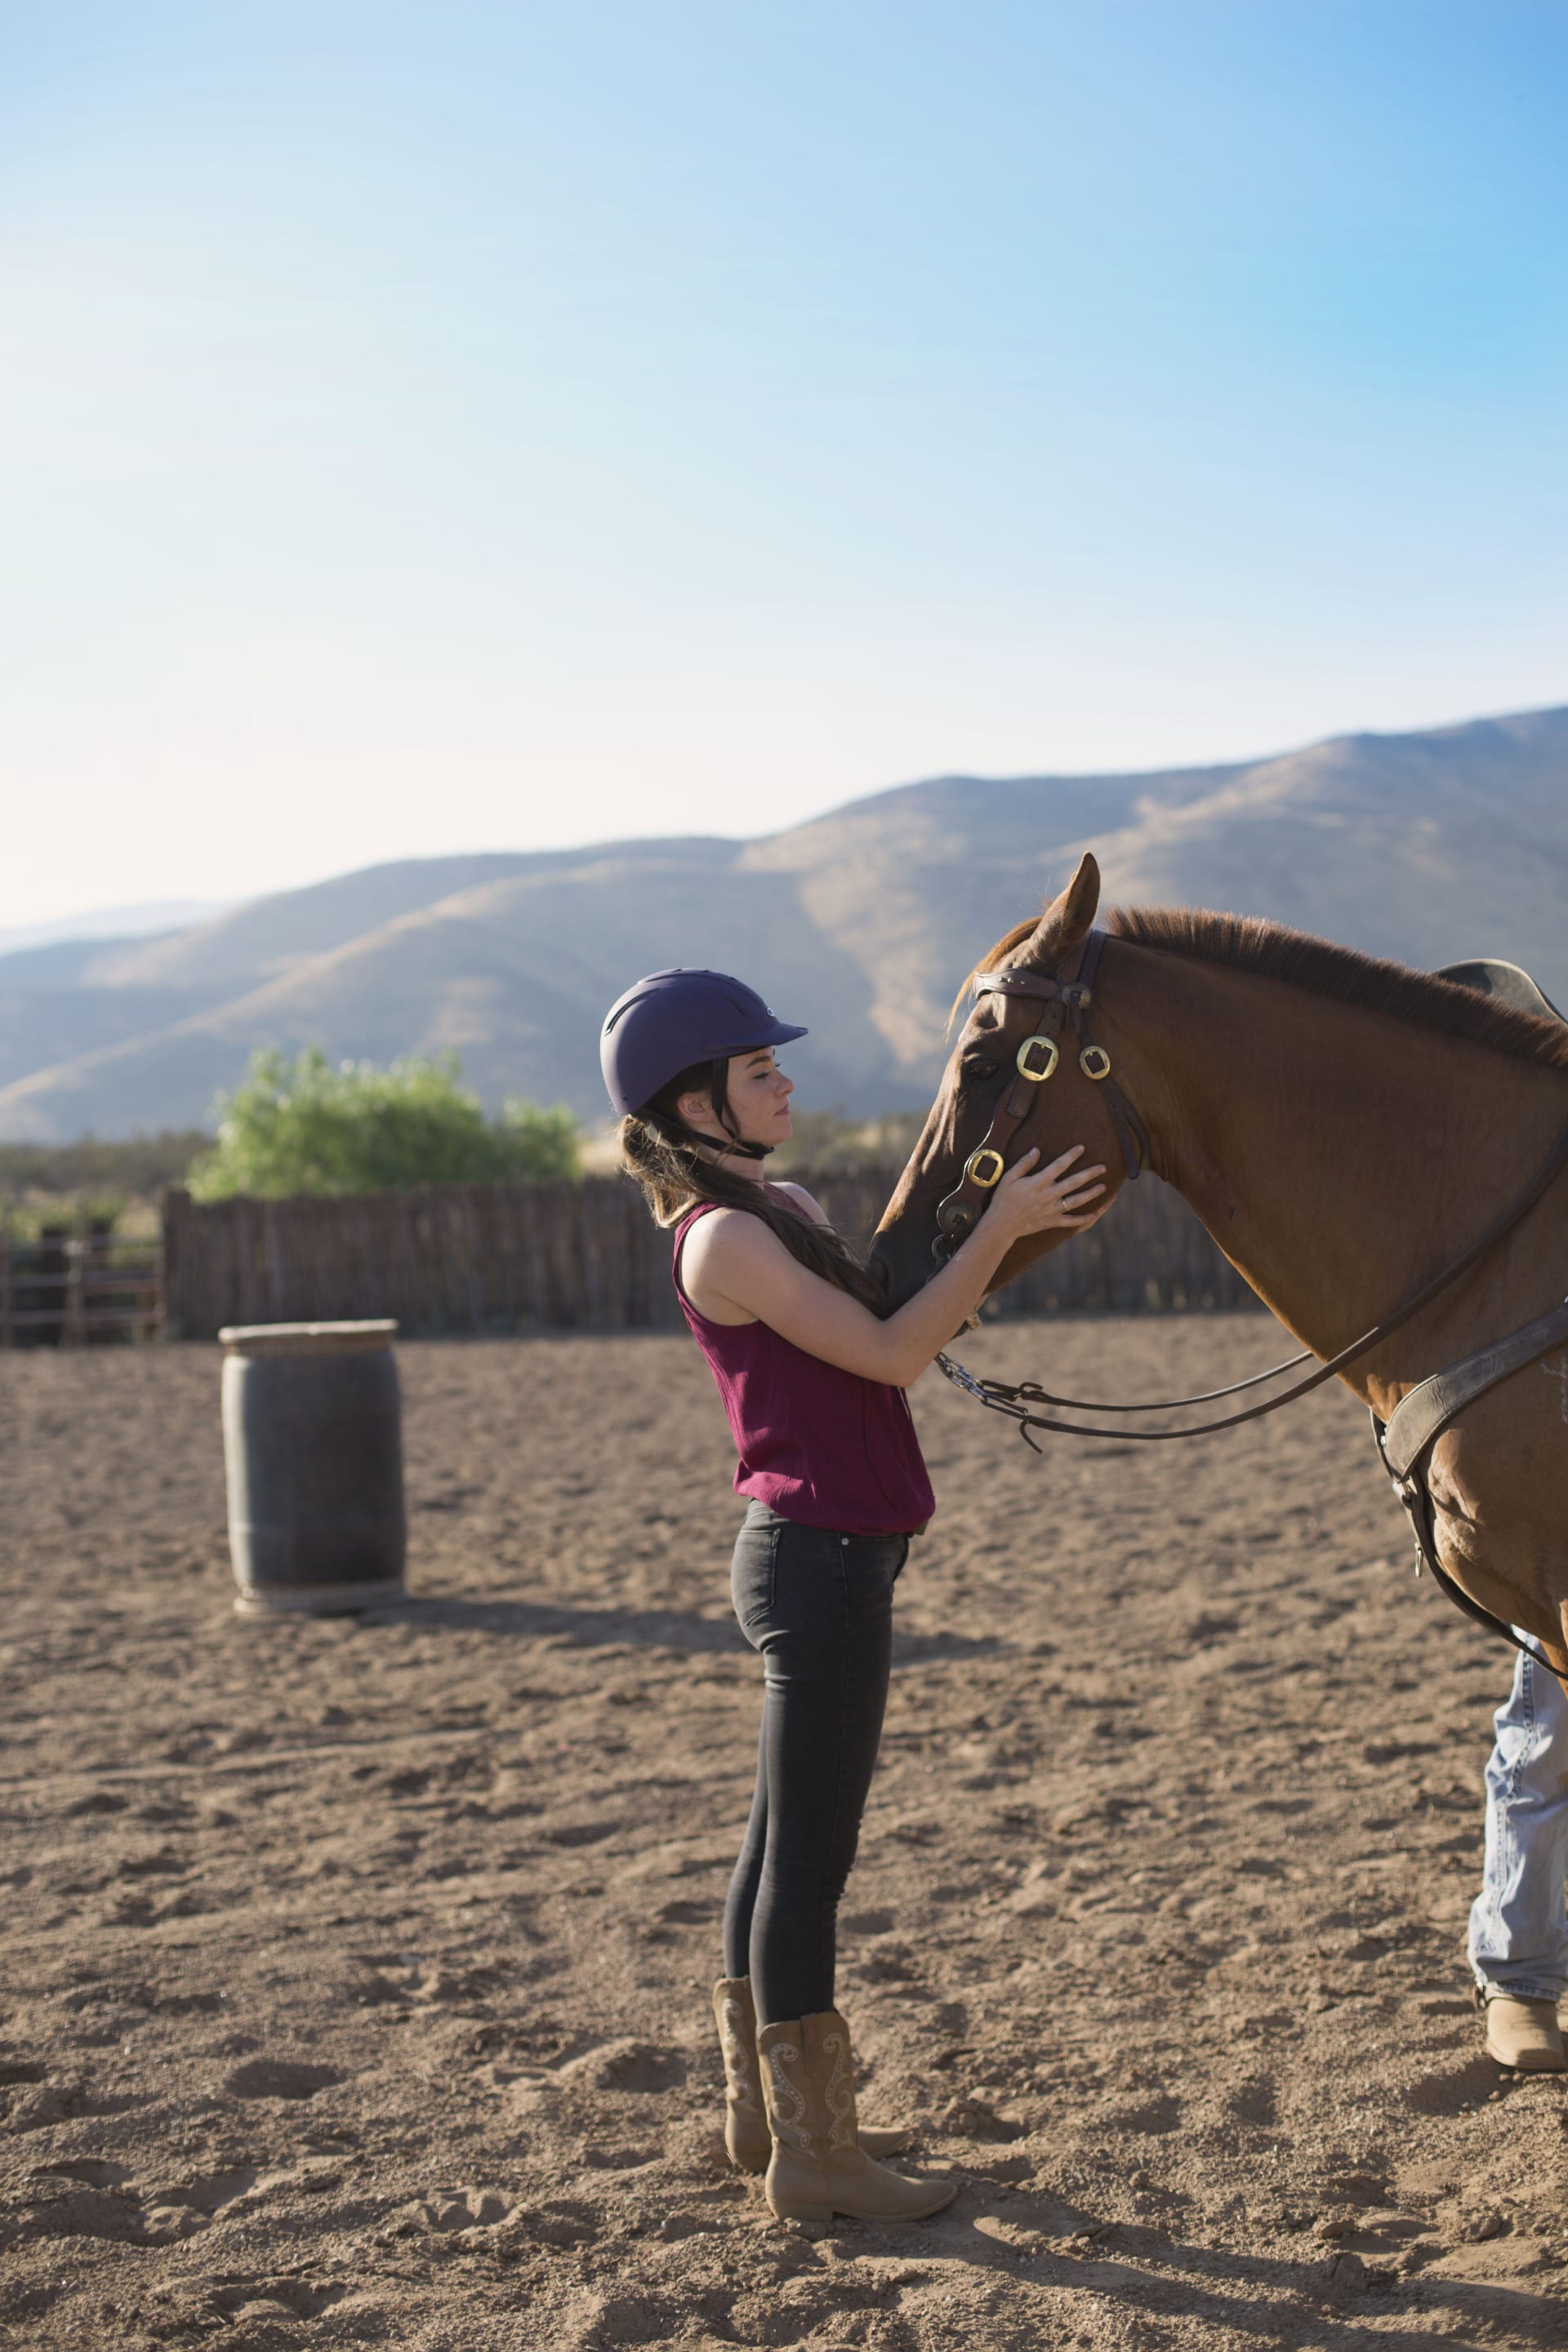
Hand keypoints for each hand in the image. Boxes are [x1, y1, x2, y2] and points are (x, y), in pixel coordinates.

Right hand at [988, 1144, 1106, 1238]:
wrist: (1001, 1225)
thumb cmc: (1003, 1199)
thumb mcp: (1008, 1178)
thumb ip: (1024, 1164)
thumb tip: (1036, 1150)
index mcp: (1038, 1183)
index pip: (1058, 1166)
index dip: (1071, 1156)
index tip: (1082, 1148)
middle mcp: (1048, 1196)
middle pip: (1073, 1182)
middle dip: (1089, 1174)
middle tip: (1104, 1167)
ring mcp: (1052, 1210)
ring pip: (1076, 1201)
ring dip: (1092, 1194)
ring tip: (1104, 1188)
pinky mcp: (1052, 1222)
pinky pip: (1071, 1221)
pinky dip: (1083, 1219)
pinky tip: (1094, 1214)